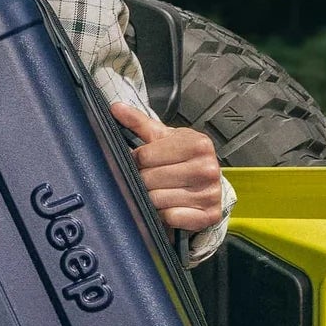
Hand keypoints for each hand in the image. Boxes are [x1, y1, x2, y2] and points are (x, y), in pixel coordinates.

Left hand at [109, 100, 225, 232]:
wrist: (207, 183)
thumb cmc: (182, 158)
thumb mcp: (163, 138)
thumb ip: (139, 123)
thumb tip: (115, 108)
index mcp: (198, 144)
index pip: (145, 156)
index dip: (136, 160)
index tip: (141, 162)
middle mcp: (208, 168)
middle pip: (148, 179)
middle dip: (142, 180)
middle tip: (149, 178)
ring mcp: (210, 193)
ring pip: (156, 199)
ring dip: (151, 198)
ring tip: (160, 190)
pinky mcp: (208, 215)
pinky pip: (170, 217)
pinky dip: (164, 214)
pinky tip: (170, 206)